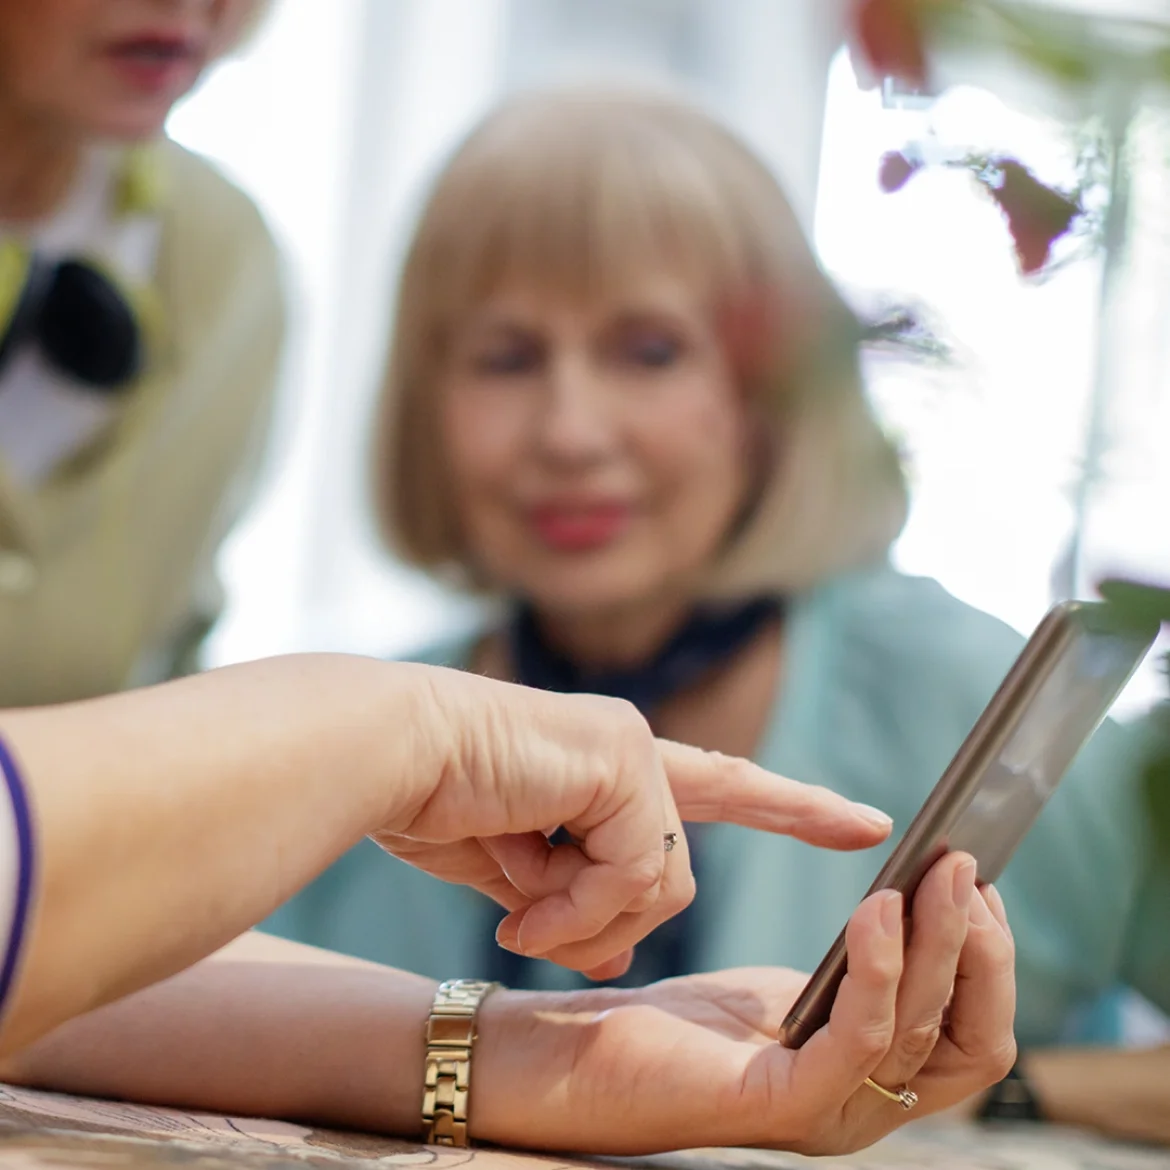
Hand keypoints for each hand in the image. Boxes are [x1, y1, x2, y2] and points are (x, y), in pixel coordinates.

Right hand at [374, 666, 892, 976]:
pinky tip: (521, 902)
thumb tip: (613, 957)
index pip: (721, 785)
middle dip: (605, 920)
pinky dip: (579, 906)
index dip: (790, 805)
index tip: (864, 820)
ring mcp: (634, 748)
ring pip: (662, 882)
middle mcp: (634, 747)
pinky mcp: (624, 760)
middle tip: (527, 931)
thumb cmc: (433, 798)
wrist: (384, 753)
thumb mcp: (515, 872)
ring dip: (582, 917)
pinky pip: (636, 871)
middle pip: (673, 875)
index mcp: (611, 766)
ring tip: (514, 907)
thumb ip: (572, 903)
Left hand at [472, 853, 1016, 1154]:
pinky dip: (878, 971)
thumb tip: (912, 899)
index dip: (988, 956)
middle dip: (980, 947)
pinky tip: (875, 908)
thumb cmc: (683, 1020)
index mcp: (874, 1076)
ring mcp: (827, 1113)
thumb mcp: (792, 987)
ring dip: (937, 943)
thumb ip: (858, 967)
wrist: (583, 1054)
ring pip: (921, 1032)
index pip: (972, 1031)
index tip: (974, 876)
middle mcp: (864, 1105)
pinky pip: (858, 1042)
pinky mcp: (780, 1106)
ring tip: (935, 873)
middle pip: (971, 1041)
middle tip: (965, 865)